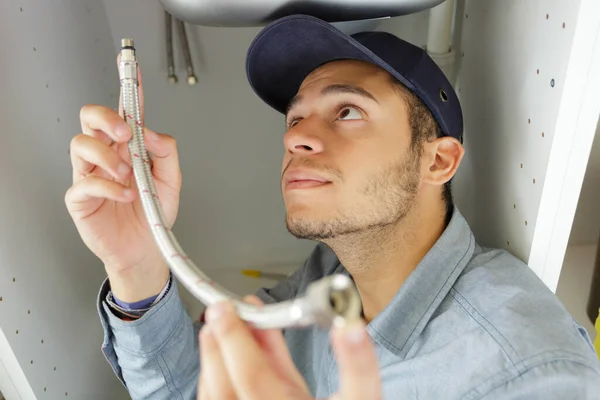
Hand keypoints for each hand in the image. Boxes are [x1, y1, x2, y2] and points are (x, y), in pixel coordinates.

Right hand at [65, 55, 181, 299]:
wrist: (147, 249)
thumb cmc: (154, 214)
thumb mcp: (172, 181)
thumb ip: (165, 153)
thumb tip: (149, 132)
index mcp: (129, 147)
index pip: (125, 111)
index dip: (127, 87)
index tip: (130, 65)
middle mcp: (108, 155)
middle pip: (91, 118)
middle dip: (105, 118)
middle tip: (125, 134)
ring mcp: (91, 174)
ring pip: (81, 143)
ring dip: (108, 156)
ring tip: (128, 176)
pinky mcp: (81, 197)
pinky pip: (84, 182)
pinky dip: (107, 187)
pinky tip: (125, 196)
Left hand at [197, 296, 381, 399]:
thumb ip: (358, 365)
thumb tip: (348, 328)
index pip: (252, 375)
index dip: (235, 339)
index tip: (227, 308)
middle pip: (223, 387)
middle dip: (218, 345)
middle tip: (218, 313)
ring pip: (217, 396)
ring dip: (215, 361)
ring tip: (218, 330)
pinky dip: (219, 379)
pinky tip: (228, 360)